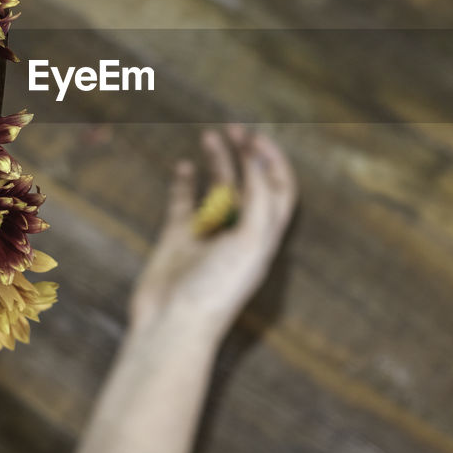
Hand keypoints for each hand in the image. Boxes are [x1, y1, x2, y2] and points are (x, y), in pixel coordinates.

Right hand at [128, 125, 297, 342]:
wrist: (173, 324)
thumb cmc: (217, 289)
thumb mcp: (251, 240)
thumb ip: (258, 197)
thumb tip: (256, 158)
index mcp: (265, 237)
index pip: (279, 190)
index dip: (273, 162)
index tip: (256, 139)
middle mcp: (239, 234)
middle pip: (250, 185)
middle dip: (246, 155)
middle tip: (235, 129)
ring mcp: (208, 235)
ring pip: (217, 189)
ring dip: (218, 162)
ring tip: (210, 136)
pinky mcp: (178, 239)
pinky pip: (183, 204)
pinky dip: (184, 183)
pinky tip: (183, 166)